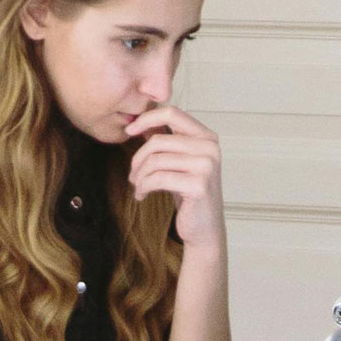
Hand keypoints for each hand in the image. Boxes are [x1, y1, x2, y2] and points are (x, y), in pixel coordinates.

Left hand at [126, 106, 225, 249]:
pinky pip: (158, 179)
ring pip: (155, 161)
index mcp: (207, 137)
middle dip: (138, 159)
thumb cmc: (189, 193)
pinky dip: (144, 187)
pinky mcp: (198, 186)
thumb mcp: (179, 162)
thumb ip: (168, 141)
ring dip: (139, 176)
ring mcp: (206, 166)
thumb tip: (142, 123)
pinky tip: (142, 195)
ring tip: (138, 187)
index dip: (146, 119)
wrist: (204, 227)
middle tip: (133, 174)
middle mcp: (210, 148)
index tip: (130, 131)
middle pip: (158, 141)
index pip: (172, 113)